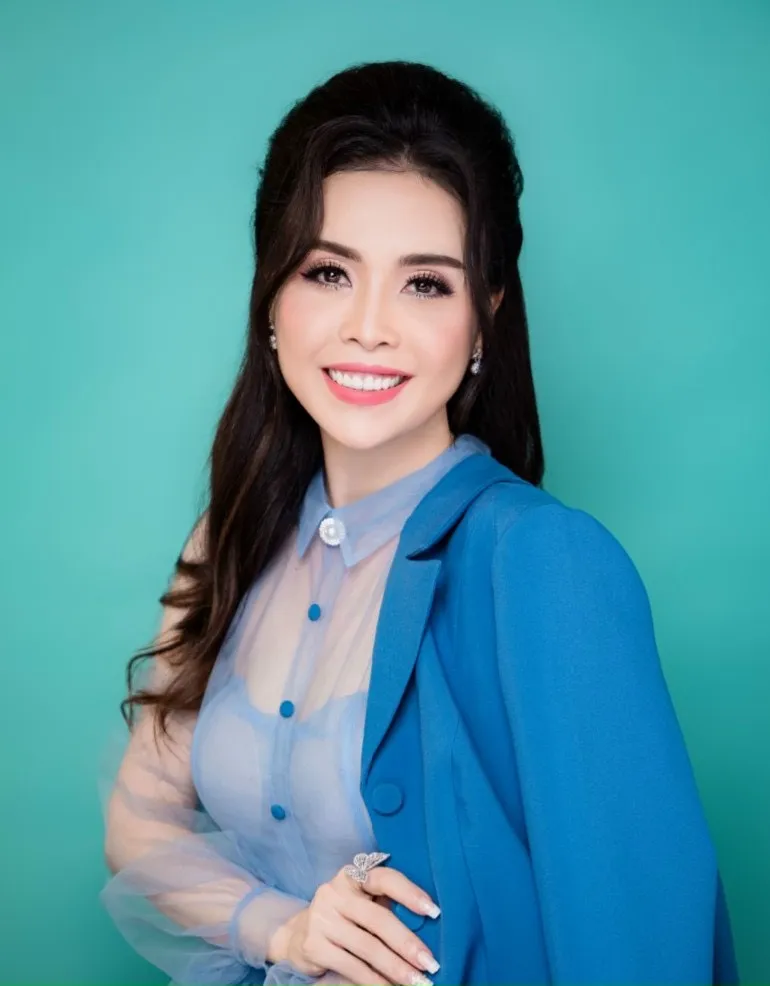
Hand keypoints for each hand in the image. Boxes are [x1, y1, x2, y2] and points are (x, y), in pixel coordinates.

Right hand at [267, 862, 440, 984]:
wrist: (298, 935)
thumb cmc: (344, 918)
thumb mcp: (362, 904)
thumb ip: (386, 907)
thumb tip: (427, 928)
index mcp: (351, 876)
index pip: (384, 878)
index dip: (409, 893)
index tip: (434, 911)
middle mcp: (334, 892)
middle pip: (378, 919)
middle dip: (407, 943)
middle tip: (430, 963)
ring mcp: (321, 918)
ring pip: (368, 947)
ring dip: (396, 968)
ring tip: (417, 982)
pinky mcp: (314, 945)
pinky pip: (352, 966)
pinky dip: (375, 981)